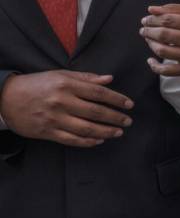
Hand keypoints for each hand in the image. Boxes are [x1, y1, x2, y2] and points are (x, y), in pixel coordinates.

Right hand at [0, 71, 132, 147]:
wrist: (6, 98)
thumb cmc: (37, 84)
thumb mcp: (60, 75)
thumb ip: (86, 78)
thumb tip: (110, 79)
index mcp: (66, 85)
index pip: (98, 93)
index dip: (117, 99)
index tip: (129, 104)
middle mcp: (61, 102)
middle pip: (95, 112)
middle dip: (115, 117)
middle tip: (128, 121)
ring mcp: (54, 119)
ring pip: (86, 128)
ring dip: (105, 131)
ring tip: (118, 132)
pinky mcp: (47, 132)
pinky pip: (71, 139)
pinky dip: (87, 141)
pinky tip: (99, 140)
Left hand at [141, 4, 179, 76]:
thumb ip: (176, 9)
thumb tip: (152, 9)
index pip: (168, 20)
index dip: (153, 19)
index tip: (146, 19)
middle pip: (164, 35)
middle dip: (149, 31)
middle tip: (144, 29)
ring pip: (163, 51)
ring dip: (150, 44)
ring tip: (148, 39)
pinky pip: (168, 71)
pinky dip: (155, 67)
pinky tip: (151, 61)